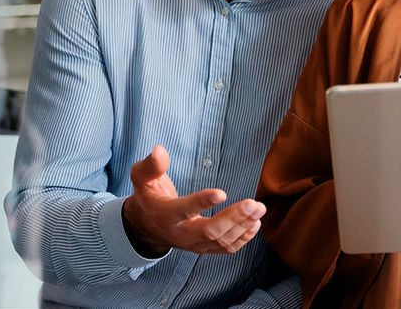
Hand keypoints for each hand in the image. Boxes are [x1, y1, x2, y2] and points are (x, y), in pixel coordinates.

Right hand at [121, 145, 264, 256]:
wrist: (147, 226)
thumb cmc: (148, 196)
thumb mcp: (141, 178)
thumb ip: (150, 165)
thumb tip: (160, 150)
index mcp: (165, 214)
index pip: (184, 210)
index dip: (202, 202)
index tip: (222, 192)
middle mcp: (180, 233)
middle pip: (209, 231)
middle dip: (233, 218)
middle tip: (254, 204)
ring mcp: (193, 244)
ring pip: (221, 241)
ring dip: (243, 226)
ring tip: (259, 209)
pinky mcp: (203, 249)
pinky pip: (224, 249)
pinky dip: (242, 239)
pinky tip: (254, 225)